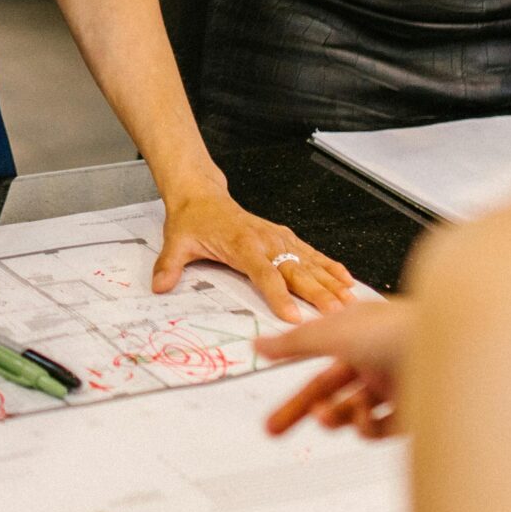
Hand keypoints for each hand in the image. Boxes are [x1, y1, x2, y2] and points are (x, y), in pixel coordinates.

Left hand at [154, 187, 355, 320]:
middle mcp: (265, 240)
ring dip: (331, 281)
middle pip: (295, 270)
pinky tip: (346, 279)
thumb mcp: (177, 242)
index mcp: (242, 244)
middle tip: (338, 314)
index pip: (264, 274)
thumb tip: (159, 286)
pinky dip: (330, 265)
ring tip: (351, 300)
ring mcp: (278, 238)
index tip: (293, 316)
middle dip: (318, 293)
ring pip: (309, 262)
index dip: (279, 295)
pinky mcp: (284, 237)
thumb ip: (170, 265)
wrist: (202, 194)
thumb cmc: (192, 220)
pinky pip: (311, 252)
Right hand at [258, 297, 413, 438]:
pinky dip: (364, 426)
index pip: (313, 360)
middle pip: (327, 391)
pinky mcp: (411, 413)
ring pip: (351, 412)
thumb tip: (259, 346)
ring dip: (333, 416)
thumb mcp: (331, 333)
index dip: (287, 374)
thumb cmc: (392, 331)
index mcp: (355, 334)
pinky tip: (362, 417)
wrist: (451, 350)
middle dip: (300, 410)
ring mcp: (393, 386)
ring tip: (327, 417)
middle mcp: (373, 359)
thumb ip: (293, 344)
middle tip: (272, 430)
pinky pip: (377, 428)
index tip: (270, 387)